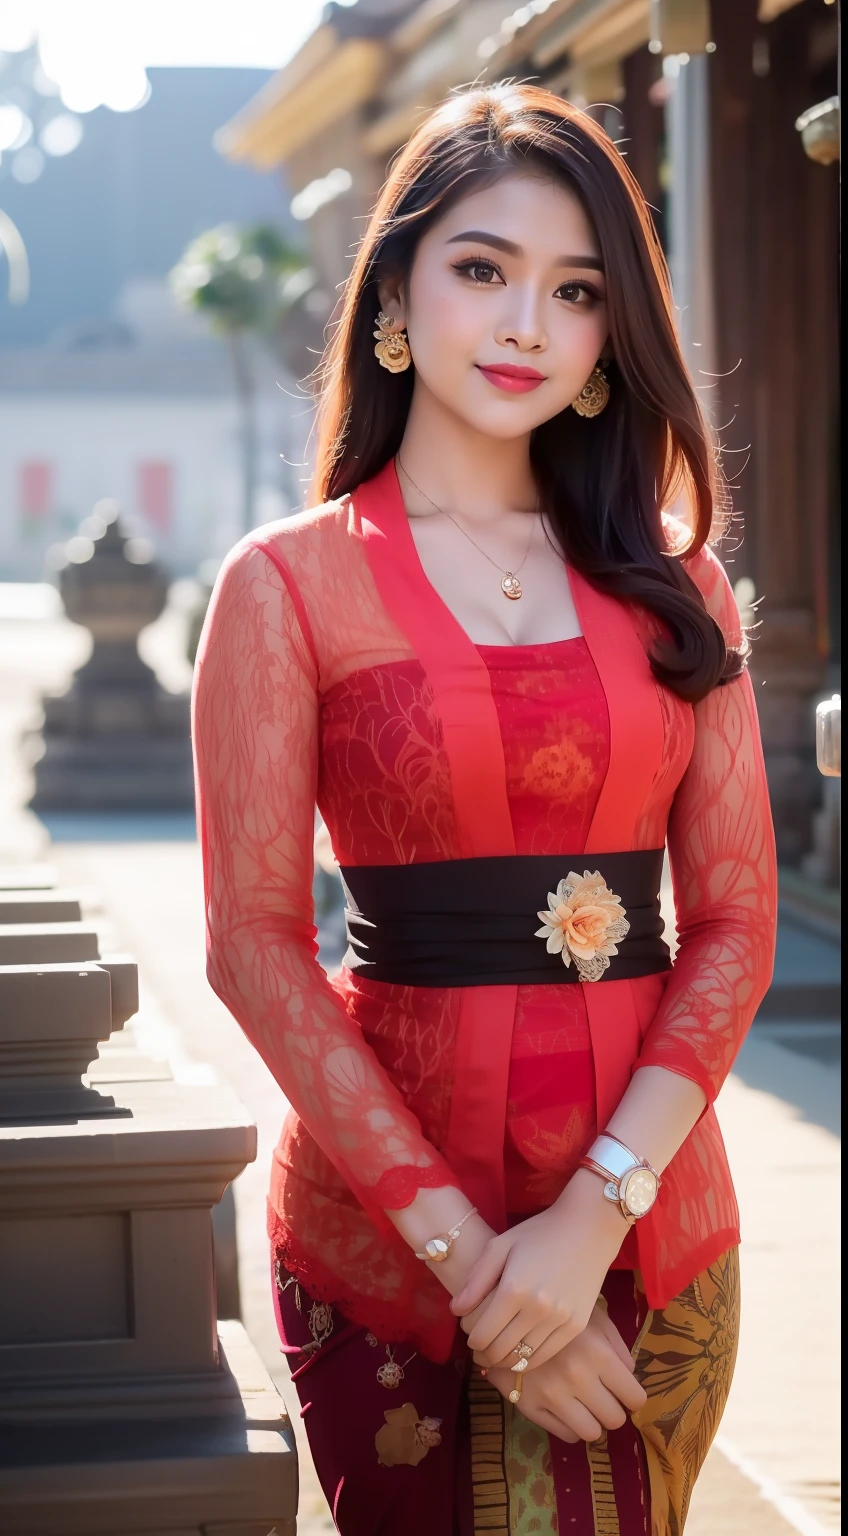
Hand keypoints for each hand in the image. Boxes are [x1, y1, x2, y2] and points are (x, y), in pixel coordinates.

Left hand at [452, 1169, 627, 1370]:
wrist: (588, 1228)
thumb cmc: (539, 1232)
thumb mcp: (500, 1246)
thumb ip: (475, 1280)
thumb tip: (455, 1311)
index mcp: (513, 1289)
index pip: (482, 1335)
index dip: (470, 1340)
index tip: (469, 1333)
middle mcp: (537, 1309)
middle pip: (499, 1351)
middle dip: (483, 1354)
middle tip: (480, 1347)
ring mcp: (559, 1320)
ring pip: (522, 1359)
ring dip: (504, 1359)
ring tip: (497, 1351)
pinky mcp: (577, 1325)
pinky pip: (546, 1355)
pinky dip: (528, 1359)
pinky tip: (520, 1351)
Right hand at [483, 1305, 646, 1442]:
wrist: (504, 1314)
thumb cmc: (557, 1313)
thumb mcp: (594, 1318)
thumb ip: (617, 1347)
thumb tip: (630, 1377)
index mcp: (599, 1354)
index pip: (634, 1398)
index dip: (632, 1397)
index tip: (625, 1393)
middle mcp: (578, 1378)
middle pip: (614, 1419)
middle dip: (613, 1409)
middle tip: (603, 1397)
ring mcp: (552, 1396)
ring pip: (591, 1433)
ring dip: (592, 1421)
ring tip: (585, 1404)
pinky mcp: (530, 1407)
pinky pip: (566, 1435)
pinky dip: (571, 1425)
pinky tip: (566, 1406)